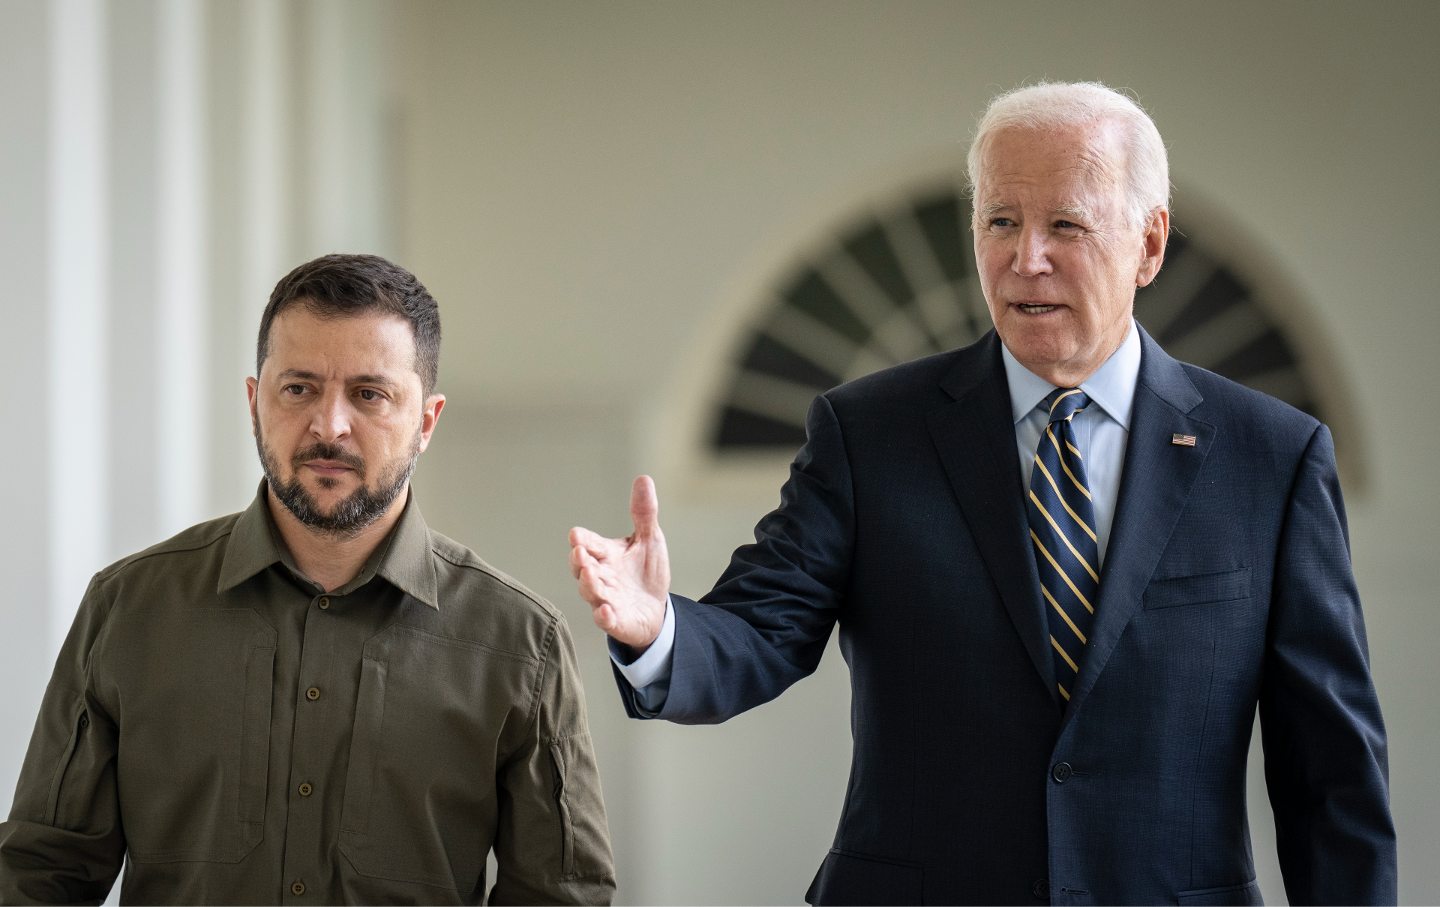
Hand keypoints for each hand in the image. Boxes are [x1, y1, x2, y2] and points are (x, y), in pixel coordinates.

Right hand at [569, 475, 670, 651]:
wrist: (655, 609)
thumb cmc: (645, 573)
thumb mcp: (649, 540)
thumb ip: (644, 513)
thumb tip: (644, 478)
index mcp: (605, 555)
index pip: (589, 544)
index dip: (582, 540)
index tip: (576, 535)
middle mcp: (600, 576)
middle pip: (583, 569)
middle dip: (580, 561)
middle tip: (580, 553)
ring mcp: (606, 599)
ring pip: (591, 593)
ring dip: (589, 585)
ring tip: (591, 575)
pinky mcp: (616, 621)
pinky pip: (605, 620)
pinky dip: (604, 617)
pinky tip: (605, 611)